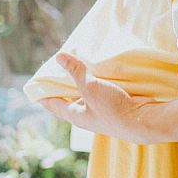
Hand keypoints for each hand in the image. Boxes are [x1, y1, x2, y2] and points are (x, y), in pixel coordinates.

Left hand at [37, 53, 158, 140]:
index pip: (53, 104)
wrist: (143, 120)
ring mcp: (100, 111)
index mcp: (75, 114)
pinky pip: (100, 91)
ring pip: (86, 94)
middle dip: (63, 84)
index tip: (35, 85)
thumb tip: (59, 56)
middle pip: (69, 98)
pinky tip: (98, 71)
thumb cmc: (113, 108)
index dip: (43, 94)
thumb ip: (76, 71)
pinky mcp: (114, 105)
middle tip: (57, 68)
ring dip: (82, 81)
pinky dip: (96, 81)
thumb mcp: (90, 87)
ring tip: (77, 64)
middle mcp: (86, 114)